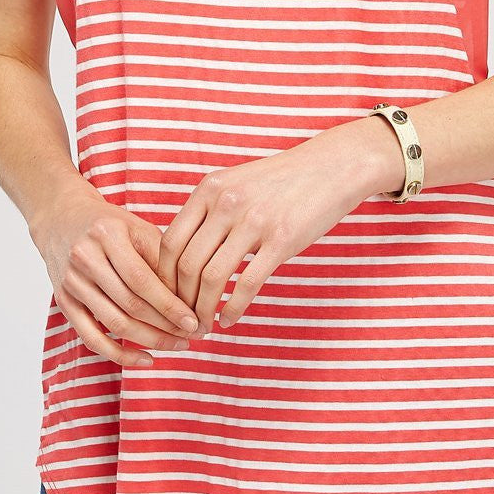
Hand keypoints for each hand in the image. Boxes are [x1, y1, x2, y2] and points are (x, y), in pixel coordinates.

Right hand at [30, 183, 200, 367]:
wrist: (62, 218)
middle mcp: (85, 258)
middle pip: (130, 304)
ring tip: (177, 345)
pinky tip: (146, 359)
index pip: (142, 279)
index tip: (195, 321)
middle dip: (166, 326)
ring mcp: (71, 282)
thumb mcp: (138, 227)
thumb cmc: (110, 225)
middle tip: (193, 336)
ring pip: (114, 323)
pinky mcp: (64, 301)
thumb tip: (190, 298)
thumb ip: (162, 258)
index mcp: (107, 234)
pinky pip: (92, 337)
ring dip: (150, 340)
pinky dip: (120, 353)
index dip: (170, 305)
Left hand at [156, 115, 388, 332]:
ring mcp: (254, 221)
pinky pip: (247, 284)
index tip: (168, 299)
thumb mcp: (235, 185)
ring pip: (212, 278)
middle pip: (187, 264)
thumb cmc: (280, 182)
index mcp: (209, 189)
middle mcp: (226, 203)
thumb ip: (208, 213)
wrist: (330, 167)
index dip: (164, 278)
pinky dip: (232, 309)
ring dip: (203, 311)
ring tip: (205, 326)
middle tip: (184, 321)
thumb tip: (182, 256)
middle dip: (180, 301)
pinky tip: (229, 320)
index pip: (170, 242)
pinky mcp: (281, 240)